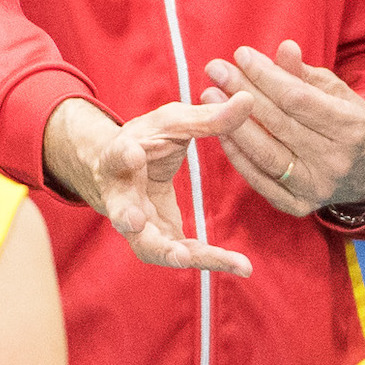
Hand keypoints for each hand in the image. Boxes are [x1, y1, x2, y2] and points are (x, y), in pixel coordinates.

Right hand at [47, 98, 250, 278]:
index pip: (117, 156)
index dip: (123, 156)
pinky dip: (211, 260)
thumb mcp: (173, 123)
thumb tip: (247, 99)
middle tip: (136, 224)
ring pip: (151, 246)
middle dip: (128, 219)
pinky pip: (183, 254)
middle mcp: (122, 196)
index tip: (133, 154)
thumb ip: (208, 118)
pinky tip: (240, 265)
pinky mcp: (159, 242)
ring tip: (201, 259)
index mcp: (120, 158)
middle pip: (122, 213)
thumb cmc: (147, 140)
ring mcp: (138, 225)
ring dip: (175, 254)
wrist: (123, 170)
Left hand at [199, 42, 364, 217]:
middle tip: (216, 70)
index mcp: (351, 128)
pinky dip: (238, 155)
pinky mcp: (297, 205)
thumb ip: (305, 75)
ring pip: (266, 154)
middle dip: (243, 93)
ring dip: (233, 123)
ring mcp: (315, 187)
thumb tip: (283, 48)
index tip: (241, 55)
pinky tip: (221, 130)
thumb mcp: (337, 93)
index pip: (298, 99)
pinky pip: (259, 180)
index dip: (267, 76)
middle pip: (279, 124)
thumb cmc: (349, 123)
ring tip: (210, 95)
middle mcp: (334, 161)